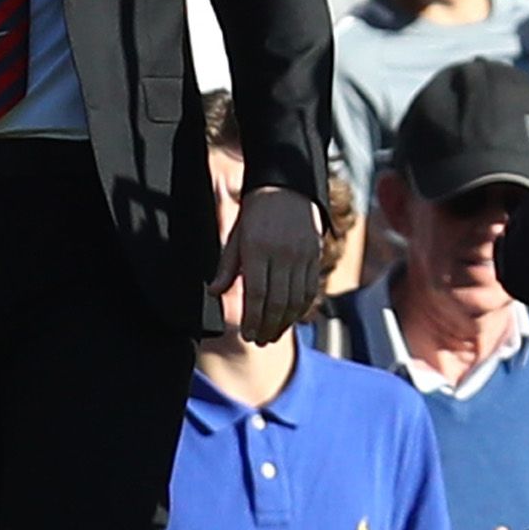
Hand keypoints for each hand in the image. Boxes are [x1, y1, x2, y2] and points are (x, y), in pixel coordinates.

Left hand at [213, 183, 323, 344]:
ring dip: (285, 322)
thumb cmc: (256, 213)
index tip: (247, 335)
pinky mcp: (314, 256)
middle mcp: (282, 255)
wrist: (287, 188)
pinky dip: (301, 308)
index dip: (252, 319)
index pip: (256, 294)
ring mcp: (301, 257)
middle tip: (260, 341)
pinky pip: (310, 289)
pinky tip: (291, 317)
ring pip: (296, 299)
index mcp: (257, 250)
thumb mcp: (235, 237)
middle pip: (277, 302)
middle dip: (268, 326)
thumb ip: (227, 267)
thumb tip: (214, 292)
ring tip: (273, 334)